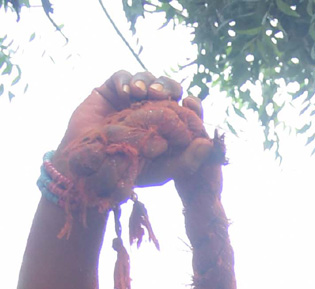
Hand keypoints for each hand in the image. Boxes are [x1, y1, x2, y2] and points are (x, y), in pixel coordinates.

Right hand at [55, 70, 212, 199]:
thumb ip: (188, 161)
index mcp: (169, 124)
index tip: (189, 102)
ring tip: (141, 93)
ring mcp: (130, 99)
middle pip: (168, 87)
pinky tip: (125, 93)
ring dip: (147, 82)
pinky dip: (125, 80)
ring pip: (147, 78)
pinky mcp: (109, 91)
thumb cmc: (129, 171)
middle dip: (168, 86)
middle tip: (162, 95)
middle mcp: (152, 108)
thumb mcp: (163, 171)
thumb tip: (208, 143)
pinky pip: (121, 76)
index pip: (185, 106)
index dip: (190, 102)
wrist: (89, 168)